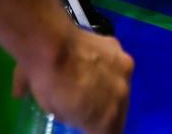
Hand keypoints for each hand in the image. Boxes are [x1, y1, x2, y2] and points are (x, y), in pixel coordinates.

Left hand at [14, 28, 133, 133]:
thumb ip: (74, 116)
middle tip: (87, 101)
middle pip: (118, 110)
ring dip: (107, 85)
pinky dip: (105, 64)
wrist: (49, 45)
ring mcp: (123, 71)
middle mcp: (122, 97)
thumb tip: (75, 113)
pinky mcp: (118, 49)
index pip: (109, 133)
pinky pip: (114, 63)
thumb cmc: (48, 85)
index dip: (97, 130)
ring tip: (88, 77)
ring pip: (119, 85)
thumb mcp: (58, 112)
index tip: (89, 126)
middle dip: (104, 108)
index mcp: (107, 120)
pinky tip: (89, 59)